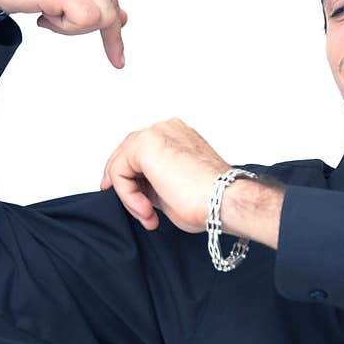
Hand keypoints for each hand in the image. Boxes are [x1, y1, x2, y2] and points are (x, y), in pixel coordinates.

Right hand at [0, 0, 128, 67]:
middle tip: (49, 19)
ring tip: (44, 11)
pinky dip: (64, 28)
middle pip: (110, 11)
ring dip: (70, 27)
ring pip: (101, 19)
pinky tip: (42, 14)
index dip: (113, 29)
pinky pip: (86, 22)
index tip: (118, 58)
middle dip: (84, 28)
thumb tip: (121, 18)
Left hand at [99, 118, 231, 232]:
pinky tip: (146, 209)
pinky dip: (128, 194)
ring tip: (148, 214)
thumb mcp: (172, 189)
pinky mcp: (144, 145)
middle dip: (127, 185)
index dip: (133, 181)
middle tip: (140, 211)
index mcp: (177, 135)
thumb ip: (153, 183)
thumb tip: (138, 189)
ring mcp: (155, 133)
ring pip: (122, 163)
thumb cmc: (209, 199)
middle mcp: (166, 129)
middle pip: (128, 153)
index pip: (142, 153)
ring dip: (130, 194)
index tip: (142, 207)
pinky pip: (120, 171)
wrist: (224, 200)